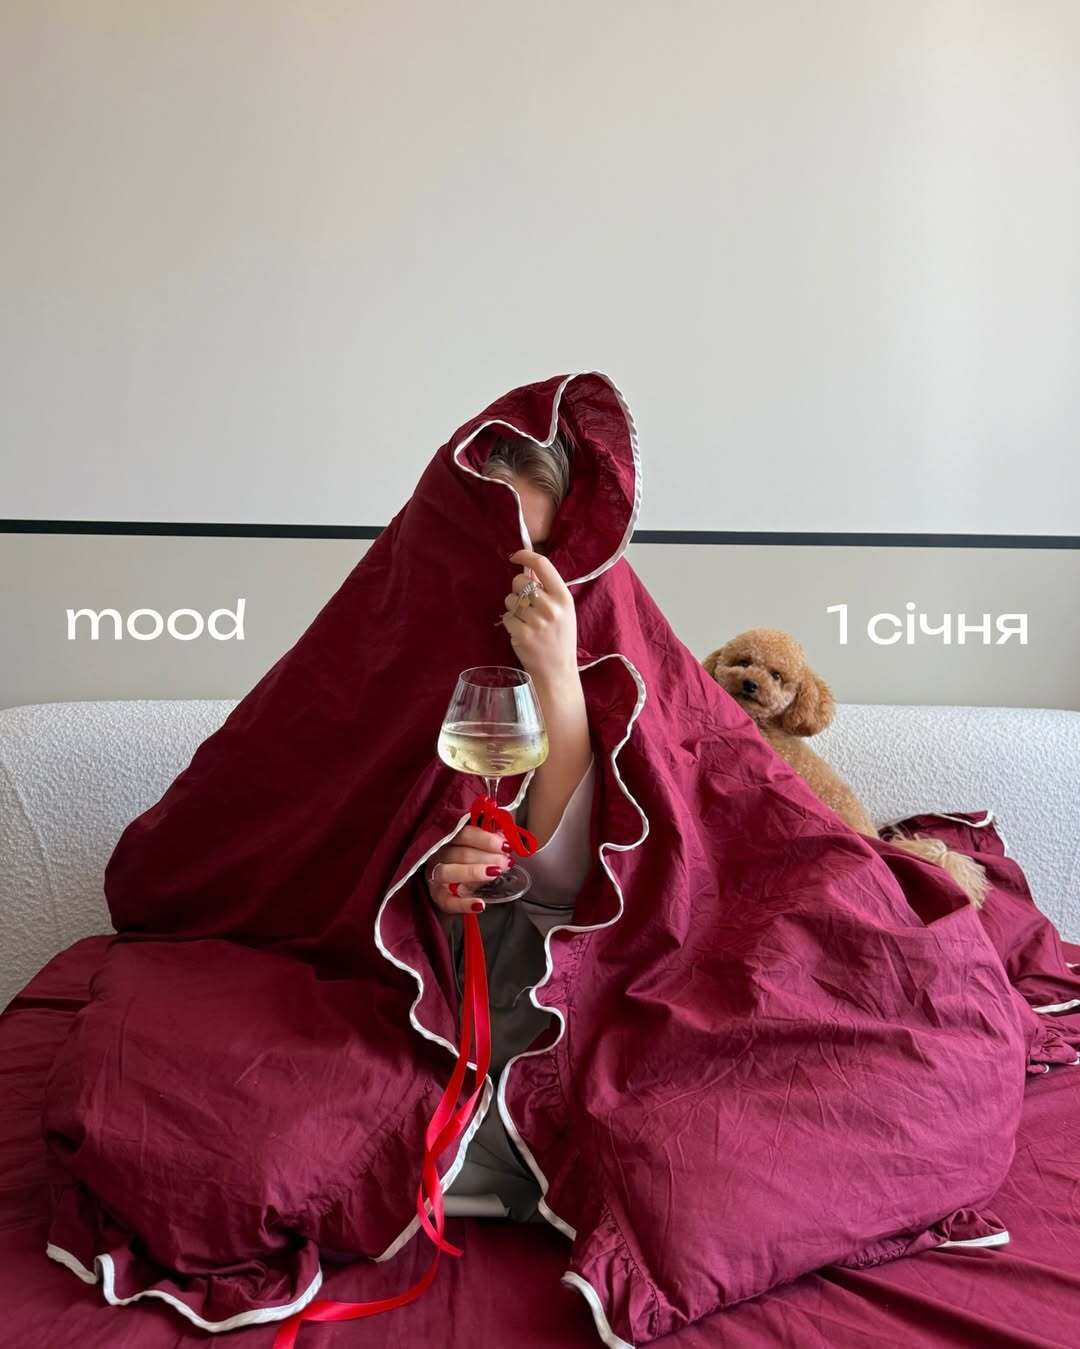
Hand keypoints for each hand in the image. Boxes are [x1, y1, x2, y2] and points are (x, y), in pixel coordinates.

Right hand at [426, 823, 512, 914]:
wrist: (452, 897)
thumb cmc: (465, 869)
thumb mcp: (477, 856)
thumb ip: (489, 847)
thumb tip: (505, 839)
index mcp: (449, 841)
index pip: (465, 834)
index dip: (486, 839)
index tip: (505, 846)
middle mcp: (438, 857)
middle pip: (460, 853)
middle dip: (487, 857)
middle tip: (505, 863)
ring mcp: (434, 878)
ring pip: (447, 871)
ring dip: (473, 872)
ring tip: (494, 874)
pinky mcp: (437, 899)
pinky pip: (448, 901)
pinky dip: (464, 903)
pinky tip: (480, 904)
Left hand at [501, 549, 577, 687]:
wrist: (557, 670)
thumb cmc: (560, 637)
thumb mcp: (564, 610)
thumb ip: (549, 589)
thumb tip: (528, 568)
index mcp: (564, 597)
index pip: (542, 565)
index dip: (525, 555)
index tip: (515, 556)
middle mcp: (551, 608)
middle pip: (520, 581)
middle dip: (518, 589)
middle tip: (526, 604)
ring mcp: (536, 622)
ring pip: (510, 599)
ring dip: (514, 608)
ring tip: (526, 621)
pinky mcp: (522, 635)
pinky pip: (506, 617)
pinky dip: (510, 623)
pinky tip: (521, 631)